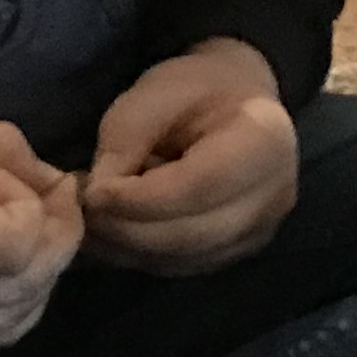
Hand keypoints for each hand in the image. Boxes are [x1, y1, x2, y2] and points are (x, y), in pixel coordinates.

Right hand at [0, 119, 81, 352]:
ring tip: (33, 231)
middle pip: (32, 279)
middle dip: (60, 233)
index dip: (33, 203)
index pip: (18, 240)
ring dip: (47, 271)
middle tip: (49, 197)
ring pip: (24, 313)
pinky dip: (24, 305)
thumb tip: (49, 179)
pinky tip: (16, 273)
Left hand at [81, 41, 297, 275]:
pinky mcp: (238, 252)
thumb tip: (97, 196)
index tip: (92, 193)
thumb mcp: (154, 93)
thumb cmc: (196, 90)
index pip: (197, 187)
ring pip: (183, 258)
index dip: (139, 199)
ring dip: (128, 248)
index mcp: (263, 140)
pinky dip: (141, 256)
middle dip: (127, 229)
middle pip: (191, 233)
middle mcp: (273, 195)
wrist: (236, 104)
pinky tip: (114, 236)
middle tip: (82, 214)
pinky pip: (183, 266)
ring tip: (92, 223)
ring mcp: (260, 231)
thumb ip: (125, 140)